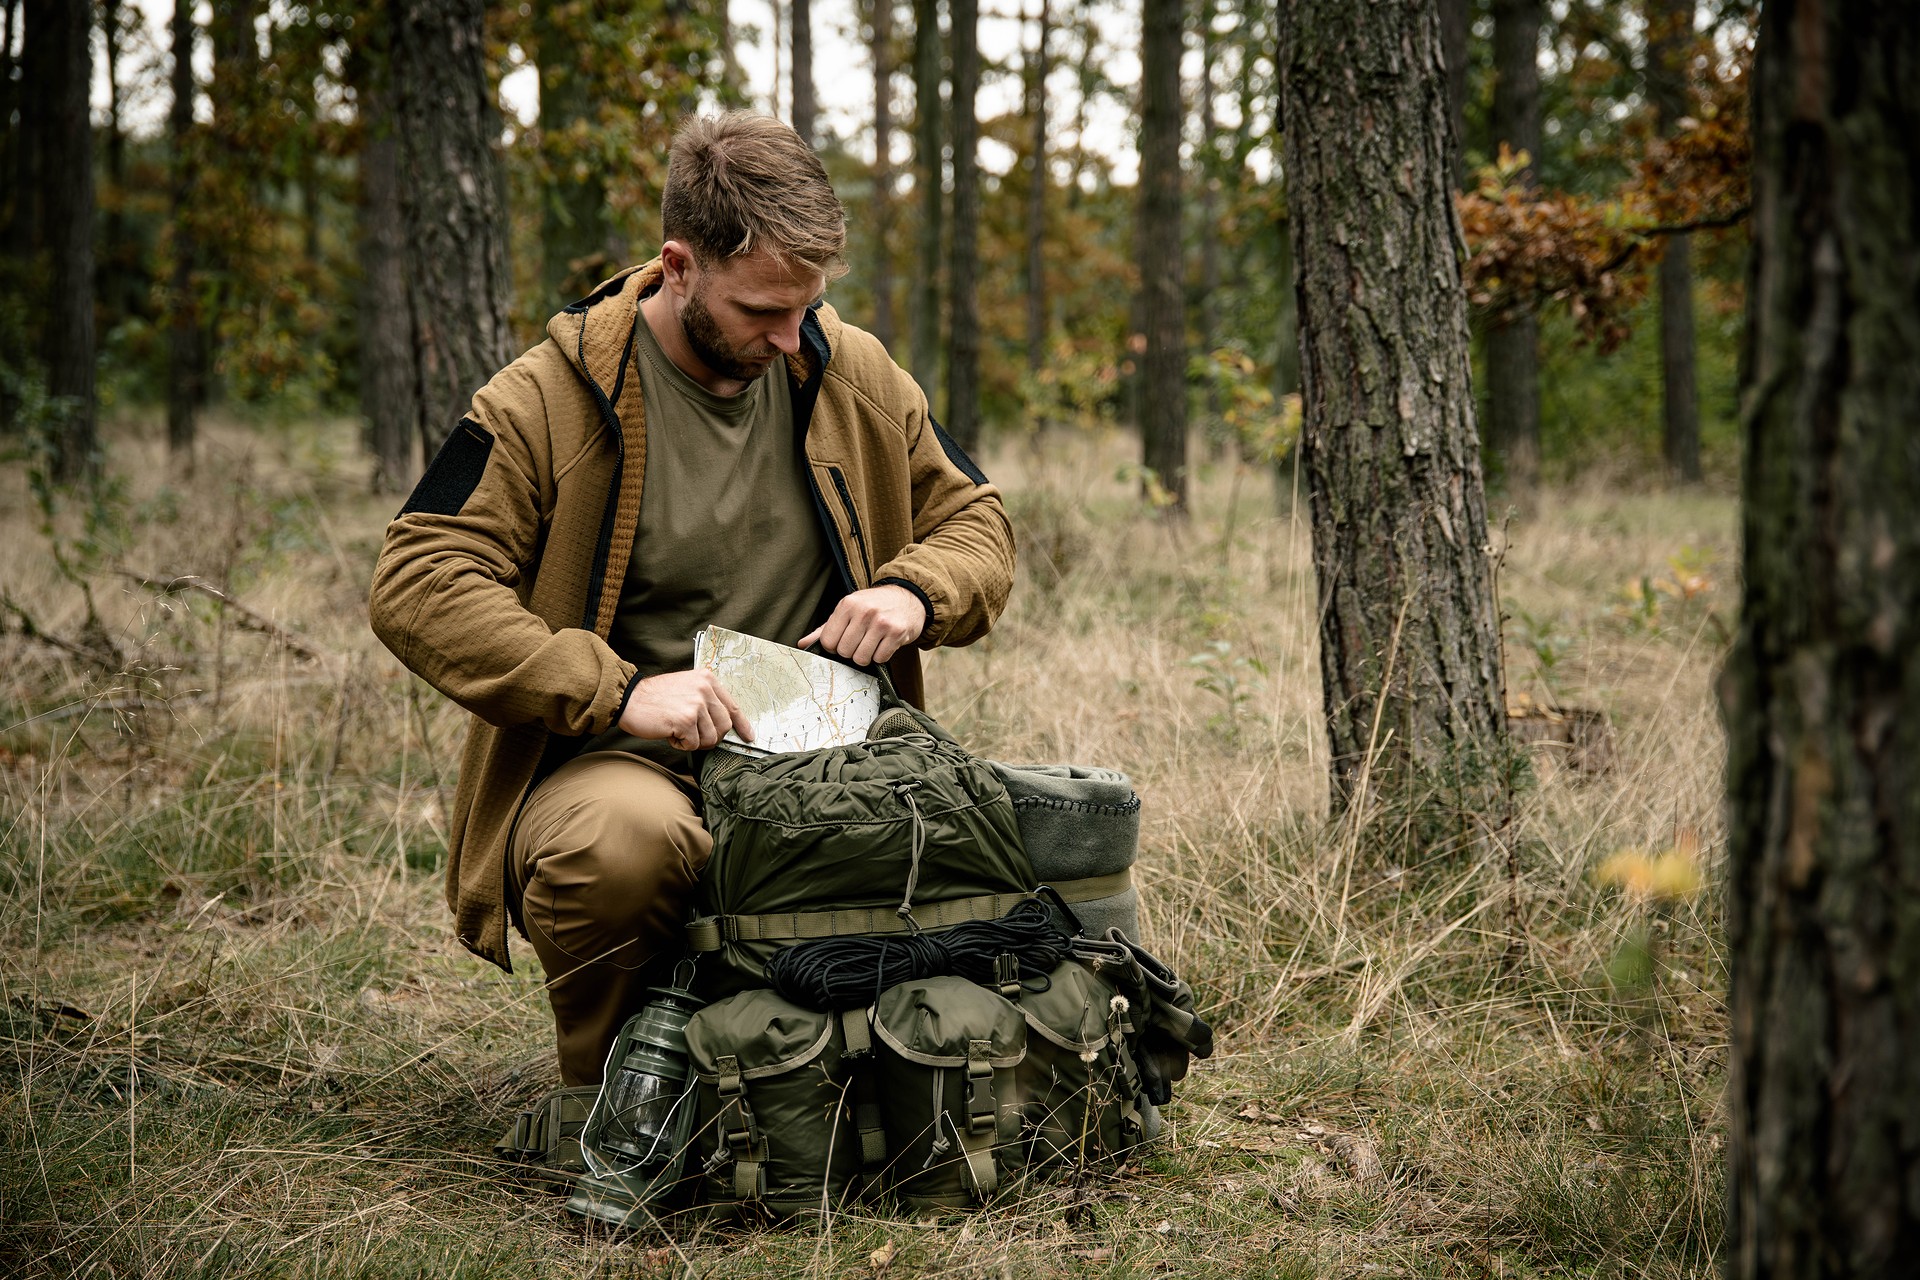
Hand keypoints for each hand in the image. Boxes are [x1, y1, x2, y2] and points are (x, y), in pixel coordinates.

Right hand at [617, 670, 752, 749]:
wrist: (629, 699)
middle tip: (692, 736)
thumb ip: (706, 700)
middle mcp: (705, 689)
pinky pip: (694, 745)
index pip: (733, 706)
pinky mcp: (686, 720)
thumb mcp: (687, 689)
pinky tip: (670, 733)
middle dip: (711, 738)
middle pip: (725, 726)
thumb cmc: (656, 698)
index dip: (742, 725)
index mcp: (708, 679)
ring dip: (694, 742)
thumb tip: (727, 725)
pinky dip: (681, 745)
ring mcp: (696, 704)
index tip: (749, 736)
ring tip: (677, 731)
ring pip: (711, 738)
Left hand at [799, 584, 926, 665]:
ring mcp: (881, 622)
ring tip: (872, 643)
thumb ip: (826, 628)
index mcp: (847, 605)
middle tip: (860, 641)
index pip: (828, 641)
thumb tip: (803, 644)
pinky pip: (880, 658)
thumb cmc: (874, 606)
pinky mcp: (897, 632)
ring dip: (866, 656)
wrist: (909, 597)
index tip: (843, 641)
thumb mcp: (848, 610)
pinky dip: (881, 656)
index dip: (834, 647)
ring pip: (861, 658)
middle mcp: (864, 612)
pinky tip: (884, 643)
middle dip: (851, 652)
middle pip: (844, 652)